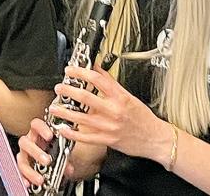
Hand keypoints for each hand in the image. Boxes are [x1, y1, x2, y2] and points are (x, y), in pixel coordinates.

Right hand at [17, 117, 75, 187]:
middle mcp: (29, 142)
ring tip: (40, 179)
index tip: (50, 136)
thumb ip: (65, 156)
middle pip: (25, 142)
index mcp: (39, 133)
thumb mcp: (63, 150)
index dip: (41, 129)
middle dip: (36, 151)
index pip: (36, 125)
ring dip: (30, 169)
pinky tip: (29, 183)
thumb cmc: (56, 150)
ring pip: (21, 159)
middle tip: (47, 160)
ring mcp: (25, 154)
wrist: (53, 161)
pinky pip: (20, 172)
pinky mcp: (23, 166)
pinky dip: (24, 178)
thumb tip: (68, 167)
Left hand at [45, 65, 170, 161]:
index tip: (70, 70)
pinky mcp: (107, 140)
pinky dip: (72, 133)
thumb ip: (111, 83)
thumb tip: (97, 69)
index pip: (97, 80)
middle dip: (68, 91)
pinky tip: (63, 129)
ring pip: (82, 118)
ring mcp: (109, 126)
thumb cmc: (143, 118)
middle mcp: (114, 111)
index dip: (81, 73)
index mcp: (120, 97)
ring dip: (65, 112)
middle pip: (86, 98)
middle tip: (59, 87)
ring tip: (54, 108)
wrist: (155, 138)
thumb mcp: (128, 96)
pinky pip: (85, 137)